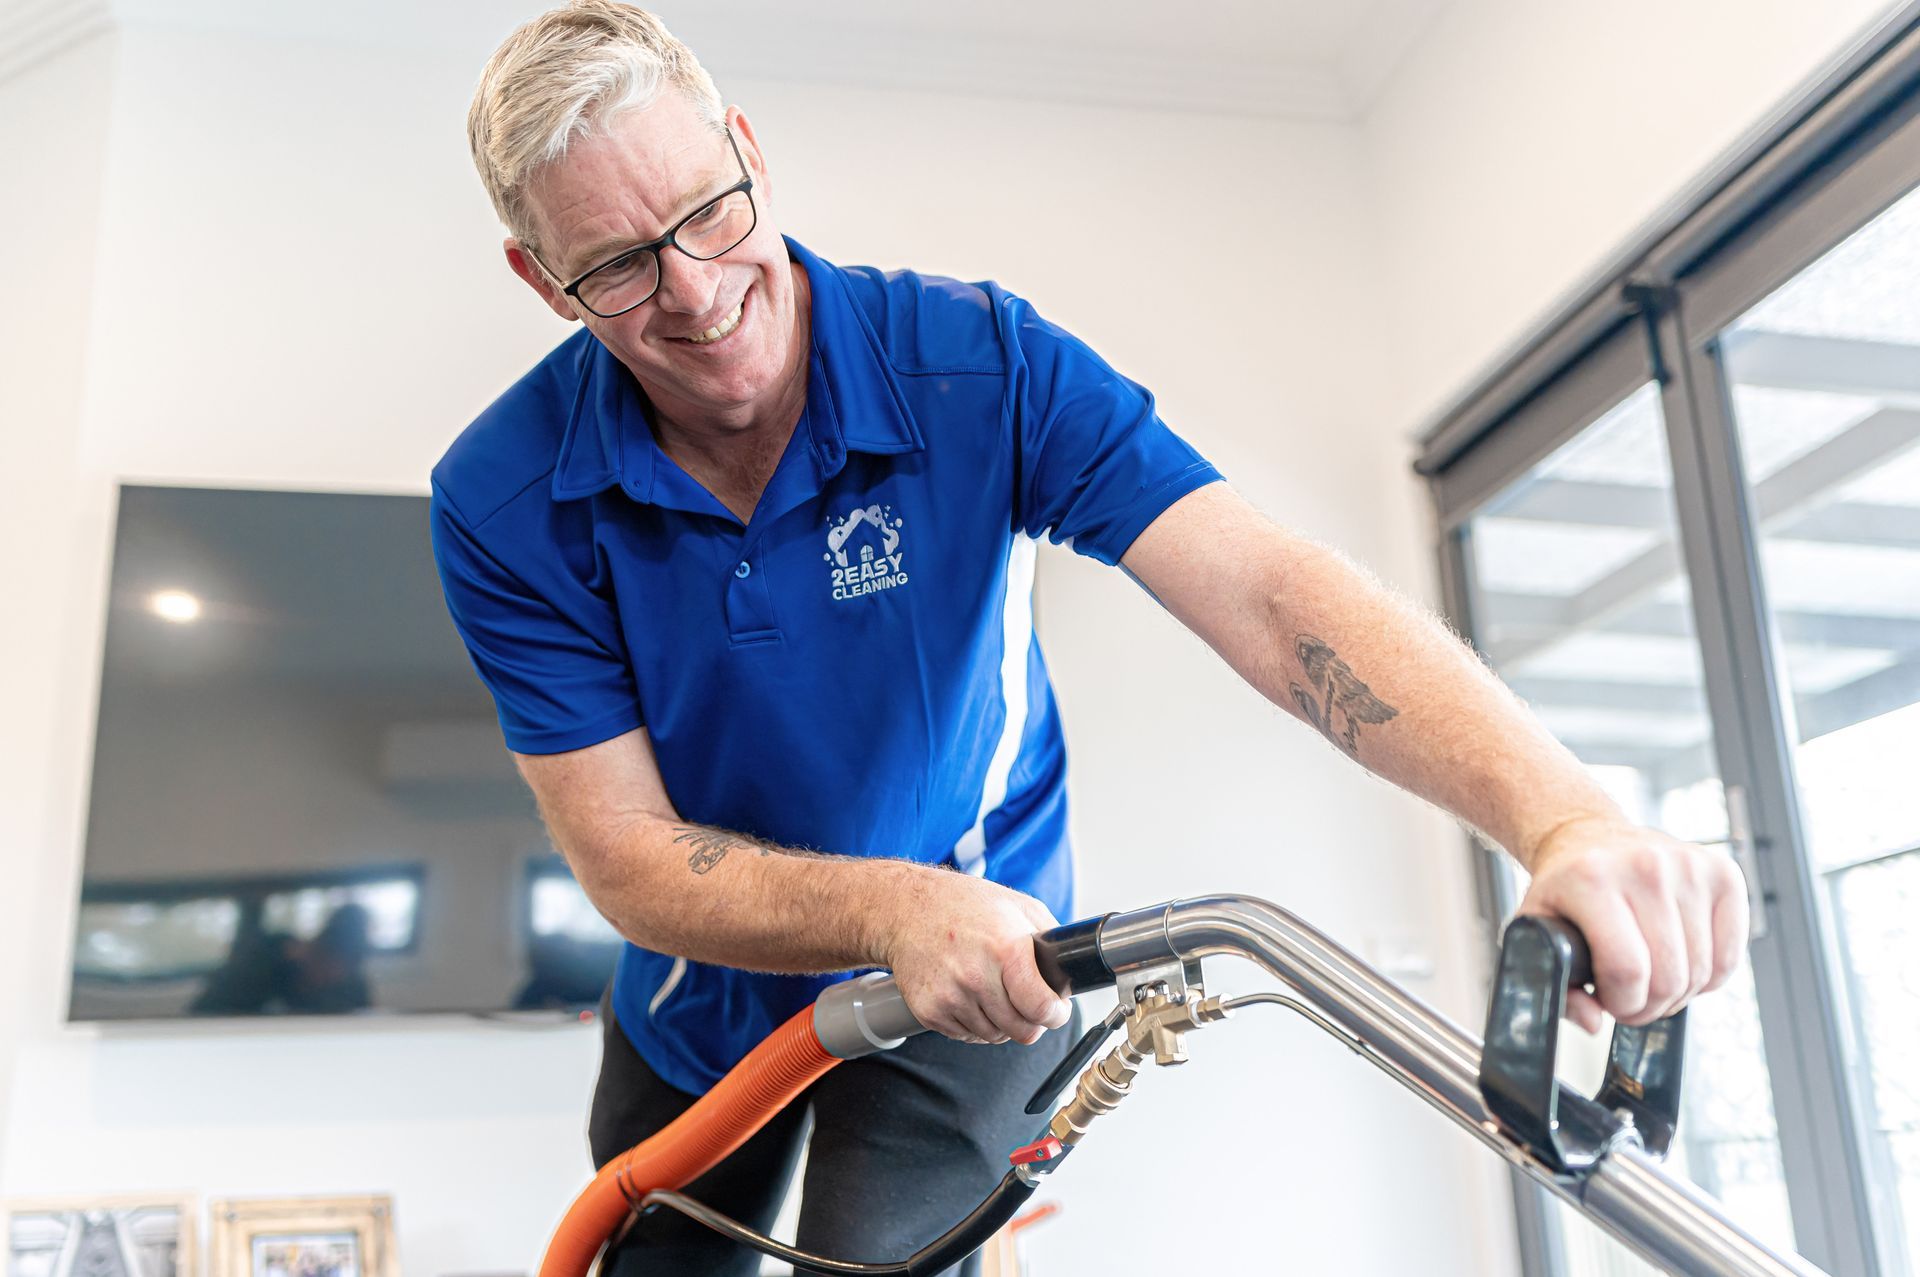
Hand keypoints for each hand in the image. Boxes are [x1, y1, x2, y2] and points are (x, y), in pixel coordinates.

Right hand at [871, 867, 1072, 1044]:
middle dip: (1030, 1021)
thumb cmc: (962, 904)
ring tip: (992, 991)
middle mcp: (976, 976)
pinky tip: (969, 995)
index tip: (1056, 1011)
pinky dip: (973, 1023)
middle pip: (1021, 1030)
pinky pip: (966, 1036)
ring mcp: (950, 996)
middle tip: (1027, 1004)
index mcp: (1005, 949)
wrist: (905, 909)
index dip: (1055, 1015)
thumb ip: (1049, 939)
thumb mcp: (1016, 905)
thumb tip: (1070, 971)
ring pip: (994, 1036)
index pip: (1041, 1008)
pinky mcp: (929, 1010)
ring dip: (1000, 1022)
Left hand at [1515, 816, 1748, 1032]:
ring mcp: (1688, 867)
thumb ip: (1551, 982)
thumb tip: (1593, 1021)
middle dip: (1649, 1006)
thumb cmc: (1566, 888)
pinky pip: (1731, 957)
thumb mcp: (1536, 928)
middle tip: (1631, 997)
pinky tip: (1680, 962)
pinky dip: (1709, 977)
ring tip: (1651, 978)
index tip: (1611, 1001)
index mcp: (1590, 879)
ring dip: (1678, 994)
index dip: (1622, 1003)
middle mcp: (1644, 866)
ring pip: (1701, 972)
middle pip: (1668, 977)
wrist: (1588, 837)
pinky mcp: (1723, 873)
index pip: (1626, 970)